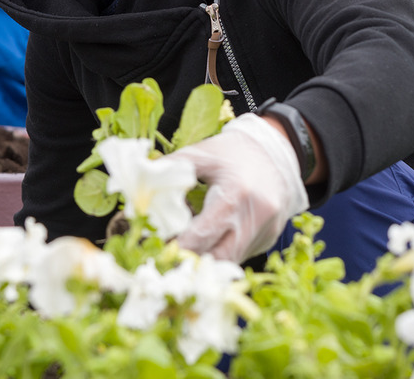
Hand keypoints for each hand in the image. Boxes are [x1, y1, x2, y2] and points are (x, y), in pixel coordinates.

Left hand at [170, 112, 309, 261]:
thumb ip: (168, 170)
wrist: (276, 149)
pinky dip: (222, 253)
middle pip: (217, 257)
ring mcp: (266, 230)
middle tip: (166, 260)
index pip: (201, 236)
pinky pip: (242, 255)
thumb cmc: (233, 152)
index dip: (176, 249)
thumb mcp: (200, 154)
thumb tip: (137, 189)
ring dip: (206, 262)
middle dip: (189, 263)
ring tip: (184, 254)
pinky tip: (210, 242)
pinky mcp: (270, 237)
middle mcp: (256, 216)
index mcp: (236, 194)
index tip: (156, 251)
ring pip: (230, 261)